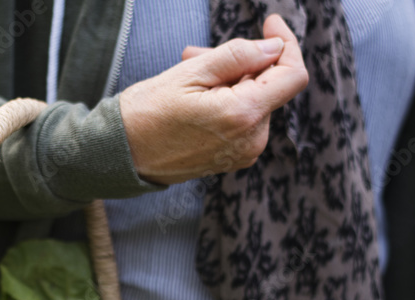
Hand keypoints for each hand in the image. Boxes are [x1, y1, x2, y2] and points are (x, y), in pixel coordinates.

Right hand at [119, 14, 308, 184]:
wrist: (121, 156)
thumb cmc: (147, 113)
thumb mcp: (191, 72)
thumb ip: (238, 56)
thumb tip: (274, 47)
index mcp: (244, 115)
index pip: (293, 75)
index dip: (288, 44)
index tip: (270, 25)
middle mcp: (252, 139)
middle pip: (270, 86)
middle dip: (243, 62)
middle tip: (199, 52)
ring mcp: (244, 152)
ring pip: (255, 101)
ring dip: (230, 80)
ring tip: (190, 72)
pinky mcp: (233, 158)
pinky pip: (243, 120)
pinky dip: (228, 100)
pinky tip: (197, 95)